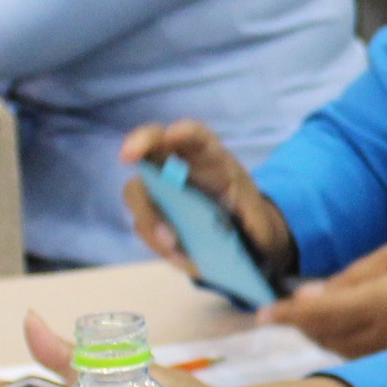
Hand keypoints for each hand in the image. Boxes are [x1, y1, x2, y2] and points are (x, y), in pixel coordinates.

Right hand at [118, 120, 298, 280]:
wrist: (238, 238)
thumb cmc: (246, 214)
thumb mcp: (258, 211)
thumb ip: (250, 217)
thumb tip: (229, 230)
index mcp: (209, 156)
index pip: (195, 136)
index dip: (182, 132)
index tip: (172, 134)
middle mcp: (178, 165)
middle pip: (152, 145)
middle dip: (138, 144)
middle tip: (128, 155)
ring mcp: (159, 190)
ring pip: (137, 189)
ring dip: (148, 214)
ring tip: (173, 242)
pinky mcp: (151, 216)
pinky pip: (143, 225)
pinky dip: (156, 240)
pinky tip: (180, 253)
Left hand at [265, 240, 386, 356]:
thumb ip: (351, 276)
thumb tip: (307, 296)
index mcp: (383, 302)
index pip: (321, 313)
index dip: (287, 315)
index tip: (261, 314)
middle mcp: (384, 334)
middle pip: (324, 336)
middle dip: (299, 324)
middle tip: (281, 311)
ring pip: (336, 350)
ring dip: (316, 335)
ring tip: (309, 316)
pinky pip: (355, 356)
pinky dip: (337, 343)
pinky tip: (337, 329)